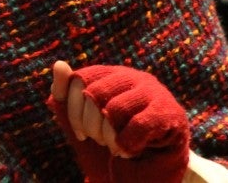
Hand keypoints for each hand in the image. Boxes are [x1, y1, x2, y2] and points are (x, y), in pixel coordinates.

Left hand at [48, 60, 189, 182]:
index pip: (79, 79)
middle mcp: (130, 76)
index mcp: (109, 74)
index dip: (73, 110)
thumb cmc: (115, 138)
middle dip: (90, 125)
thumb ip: (65, 96)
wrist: (155, 163)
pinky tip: (128, 151)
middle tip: (99, 140)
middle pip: (94, 94)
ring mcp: (150, 91)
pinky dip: (127, 143)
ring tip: (114, 146)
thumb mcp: (83, 120)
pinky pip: (138, 124)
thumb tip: (59, 65)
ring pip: (114, 109)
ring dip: (108, 137)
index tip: (80, 133)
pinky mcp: (168, 111)